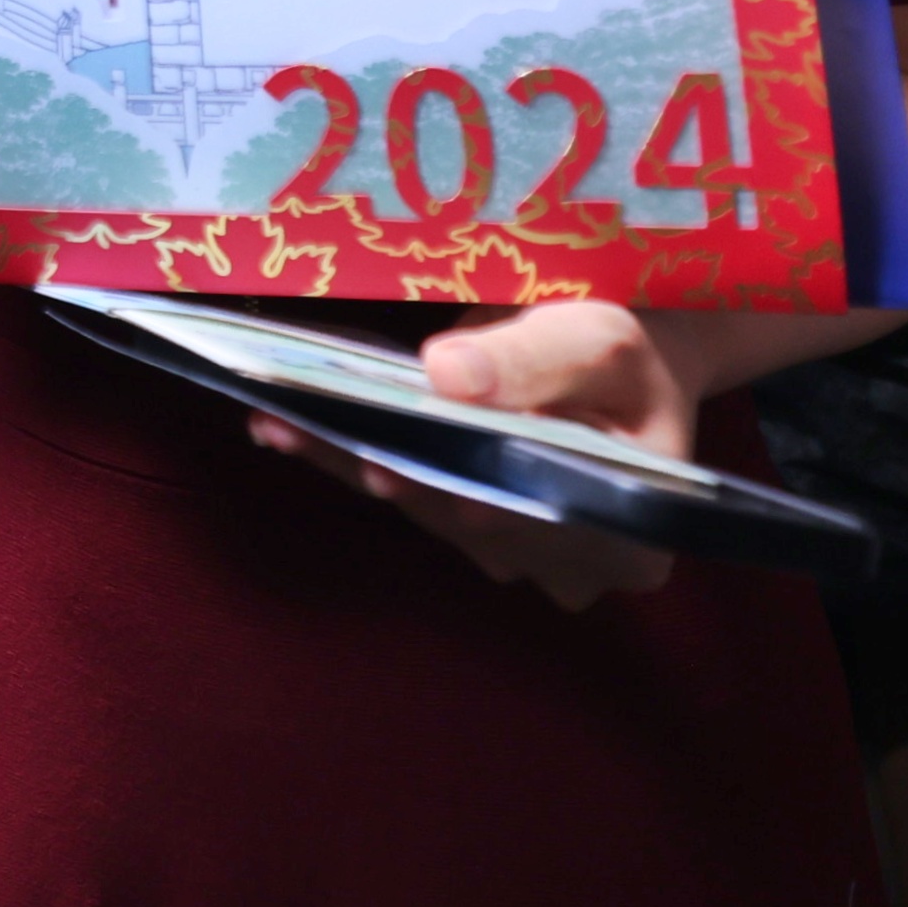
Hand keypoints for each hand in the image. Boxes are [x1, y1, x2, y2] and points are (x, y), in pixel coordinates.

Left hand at [247, 301, 683, 609]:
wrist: (631, 367)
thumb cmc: (629, 354)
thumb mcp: (603, 340)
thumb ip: (533, 360)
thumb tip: (446, 374)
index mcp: (627, 540)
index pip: (524, 518)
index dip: (451, 490)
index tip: (380, 465)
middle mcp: (569, 566)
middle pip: (462, 515)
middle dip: (374, 469)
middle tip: (293, 429)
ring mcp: (518, 552)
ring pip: (424, 506)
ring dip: (346, 463)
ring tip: (276, 421)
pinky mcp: (474, 523)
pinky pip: (410, 492)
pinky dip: (352, 458)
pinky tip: (288, 430)